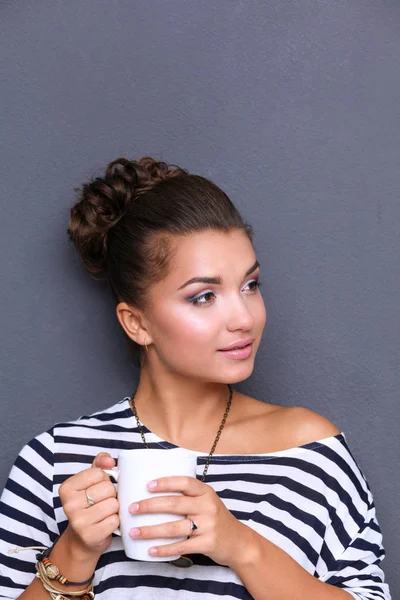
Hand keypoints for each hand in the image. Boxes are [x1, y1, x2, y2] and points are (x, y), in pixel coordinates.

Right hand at [58, 452, 118, 557]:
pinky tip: (105, 524)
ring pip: (113, 504)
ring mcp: (79, 522)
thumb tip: (109, 460)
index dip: (104, 480)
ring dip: (114, 508)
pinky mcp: (90, 536)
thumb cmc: (89, 504)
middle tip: (102, 502)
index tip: (97, 488)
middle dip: (111, 494)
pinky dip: (115, 522)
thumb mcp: (90, 481)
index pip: (99, 473)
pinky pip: (115, 520)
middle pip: (107, 488)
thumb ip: (99, 463)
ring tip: (104, 513)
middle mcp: (69, 505)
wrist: (82, 539)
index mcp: (67, 488)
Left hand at [127, 475, 253, 567]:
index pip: (184, 482)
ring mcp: (208, 525)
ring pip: (174, 527)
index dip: (165, 482)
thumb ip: (188, 496)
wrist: (238, 541)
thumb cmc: (215, 518)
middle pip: (174, 504)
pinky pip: (181, 546)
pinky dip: (164, 549)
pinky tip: (151, 550)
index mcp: (206, 492)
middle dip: (150, 506)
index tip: (147, 485)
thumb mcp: (207, 501)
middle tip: (131, 508)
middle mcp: (207, 506)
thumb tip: (154, 490)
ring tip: (134, 531)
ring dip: (151, 530)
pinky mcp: (207, 543)